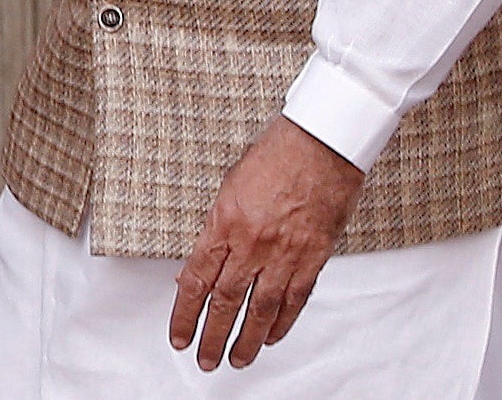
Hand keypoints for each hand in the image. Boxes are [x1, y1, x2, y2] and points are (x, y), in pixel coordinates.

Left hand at [170, 116, 364, 370]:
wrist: (321, 142)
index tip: (179, 336)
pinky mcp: (314, 256)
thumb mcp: (231, 186)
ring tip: (237, 359)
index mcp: (225, 222)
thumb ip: (218, 229)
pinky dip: (283, 322)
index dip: (186, 313)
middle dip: (212, 336)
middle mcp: (253, 243)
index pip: (198, 279)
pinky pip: (295, 299)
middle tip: (204, 359)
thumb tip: (201, 266)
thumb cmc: (276, 154)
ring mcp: (285, 252)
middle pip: (226, 301)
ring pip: (262, 309)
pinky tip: (273, 336)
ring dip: (248, 340)